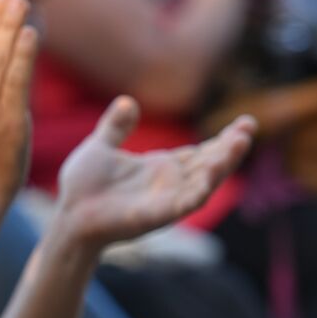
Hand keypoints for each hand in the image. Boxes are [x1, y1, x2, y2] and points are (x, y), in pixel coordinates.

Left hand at [55, 97, 255, 247]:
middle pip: (209, 164)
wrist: (68, 215)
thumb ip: (115, 127)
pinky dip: (198, 192)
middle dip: (230, 148)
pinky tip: (209, 177)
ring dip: (222, 165)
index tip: (245, 122)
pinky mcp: (155, 216)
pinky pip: (183, 204)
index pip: (201, 152)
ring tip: (238, 144)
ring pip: (204, 183)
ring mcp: (165, 201)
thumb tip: (127, 101)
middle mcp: (170, 184)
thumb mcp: (99, 147)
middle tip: (248, 127)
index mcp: (161, 167)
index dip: (224, 139)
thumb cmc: (83, 187)